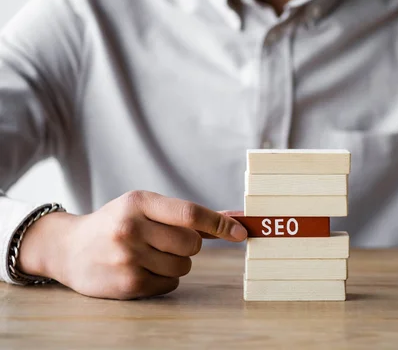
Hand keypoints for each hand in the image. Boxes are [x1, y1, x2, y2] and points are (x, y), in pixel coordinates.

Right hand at [17, 191, 247, 299]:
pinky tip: (142, 269)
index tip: (241, 232)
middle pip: (192, 244)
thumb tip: (233, 218)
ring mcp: (128, 257)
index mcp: (139, 202)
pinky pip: (170, 284)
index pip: (190, 214)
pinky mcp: (127, 283)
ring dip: (177, 263)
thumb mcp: (143, 208)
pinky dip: (165, 278)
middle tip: (168, 242)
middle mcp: (132, 228)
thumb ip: (185, 215)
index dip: (220, 224)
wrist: (68, 249)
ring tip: (150, 255)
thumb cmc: (117, 224)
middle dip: (190, 245)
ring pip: (184, 266)